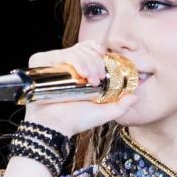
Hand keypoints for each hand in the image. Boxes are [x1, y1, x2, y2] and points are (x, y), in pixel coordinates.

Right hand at [23, 39, 139, 137]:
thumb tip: (135, 97)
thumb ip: (120, 106)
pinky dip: (75, 61)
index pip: (87, 50)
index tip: (106, 58)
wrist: (55, 126)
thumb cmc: (75, 121)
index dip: (97, 51)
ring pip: (75, 51)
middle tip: (100, 78)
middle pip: (84, 49)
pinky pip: (62, 54)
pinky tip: (81, 75)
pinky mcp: (42, 63)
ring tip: (92, 80)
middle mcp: (65, 66)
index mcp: (77, 72)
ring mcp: (53, 64)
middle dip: (96, 61)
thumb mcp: (103, 113)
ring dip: (88, 62)